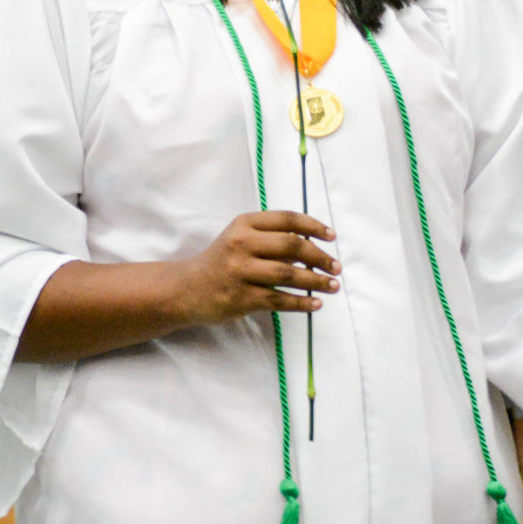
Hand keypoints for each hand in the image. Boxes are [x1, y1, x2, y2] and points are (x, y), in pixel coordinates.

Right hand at [180, 211, 340, 323]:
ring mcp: (240, 271)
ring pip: (288, 274)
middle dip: (320, 256)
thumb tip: (313, 245)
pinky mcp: (240, 297)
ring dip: (316, 281)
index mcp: (244, 224)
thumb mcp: (239, 239)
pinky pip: (278, 299)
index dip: (314, 226)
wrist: (186, 288)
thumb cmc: (220, 261)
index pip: (287, 219)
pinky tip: (316, 304)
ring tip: (333, 286)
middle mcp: (241, 244)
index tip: (331, 236)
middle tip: (336, 266)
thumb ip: (270, 237)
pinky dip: (301, 303)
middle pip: (292, 245)